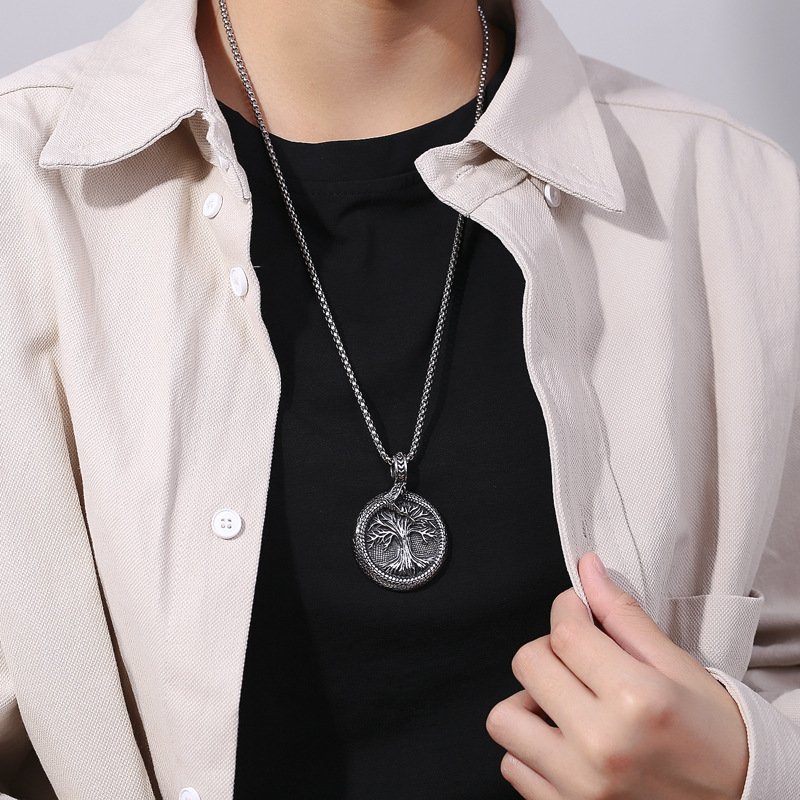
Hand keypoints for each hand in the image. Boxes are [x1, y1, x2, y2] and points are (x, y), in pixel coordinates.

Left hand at [486, 552, 747, 799]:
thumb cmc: (714, 739)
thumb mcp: (677, 667)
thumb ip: (624, 616)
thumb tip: (587, 571)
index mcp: (636, 700)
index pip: (565, 632)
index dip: (567, 609)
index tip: (577, 610)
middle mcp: (602, 745)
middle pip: (528, 664)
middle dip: (549, 649)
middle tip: (577, 658)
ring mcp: (579, 785)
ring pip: (504, 718)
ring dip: (527, 702)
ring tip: (562, 704)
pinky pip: (511, 765)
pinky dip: (528, 747)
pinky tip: (562, 740)